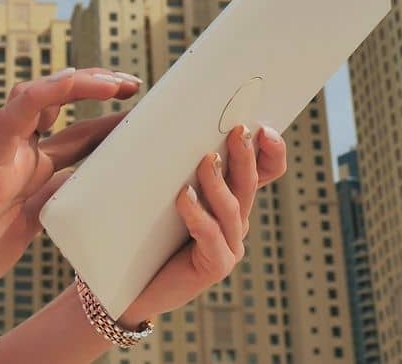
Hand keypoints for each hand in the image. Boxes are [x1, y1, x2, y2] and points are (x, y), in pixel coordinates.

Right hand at [0, 68, 141, 302]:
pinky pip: (15, 115)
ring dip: (78, 81)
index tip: (145, 113)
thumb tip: (98, 194)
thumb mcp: (31, 227)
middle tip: (134, 84)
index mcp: (32, 172)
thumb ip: (56, 203)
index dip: (112, 122)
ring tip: (114, 80)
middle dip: (100, 89)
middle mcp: (19, 154)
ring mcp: (3, 153)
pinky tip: (75, 82)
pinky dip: (45, 93)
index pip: (79, 137)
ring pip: (39, 98)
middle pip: (62, 106)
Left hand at [116, 122, 287, 327]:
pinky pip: (211, 236)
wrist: (132, 283)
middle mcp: (235, 221)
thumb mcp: (161, 190)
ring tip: (205, 160)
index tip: (263, 128)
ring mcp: (229, 245)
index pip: (263, 172)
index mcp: (230, 198)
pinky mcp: (215, 266)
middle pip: (248, 183)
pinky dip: (198, 214)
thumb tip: (162, 118)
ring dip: (218, 181)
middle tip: (239, 131)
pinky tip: (184, 196)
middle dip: (246, 156)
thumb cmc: (144, 231)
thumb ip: (172, 162)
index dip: (270, 152)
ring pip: (232, 207)